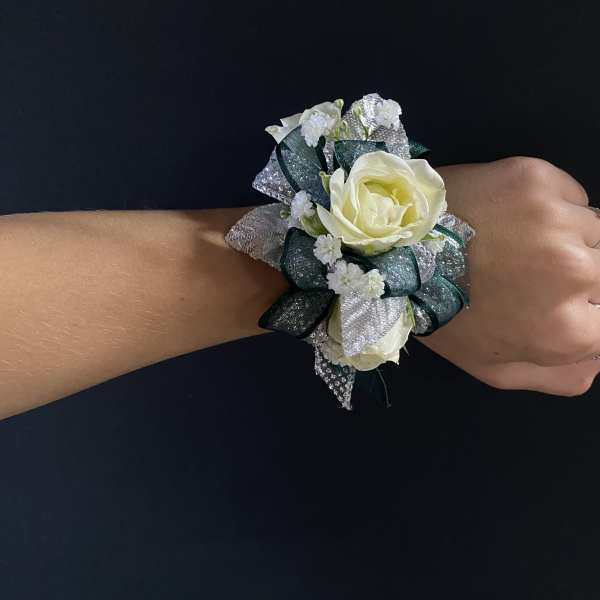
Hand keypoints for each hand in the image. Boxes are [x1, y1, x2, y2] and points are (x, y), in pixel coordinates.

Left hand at [418, 157, 599, 395]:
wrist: (395, 253)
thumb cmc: (443, 315)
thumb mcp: (494, 369)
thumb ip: (560, 376)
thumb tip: (599, 361)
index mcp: (568, 330)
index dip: (585, 312)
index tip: (554, 302)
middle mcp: (577, 273)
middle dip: (582, 277)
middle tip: (533, 273)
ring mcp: (559, 221)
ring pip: (596, 231)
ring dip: (569, 240)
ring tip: (518, 243)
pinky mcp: (538, 179)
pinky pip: (572, 196)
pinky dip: (553, 207)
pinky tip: (511, 218)